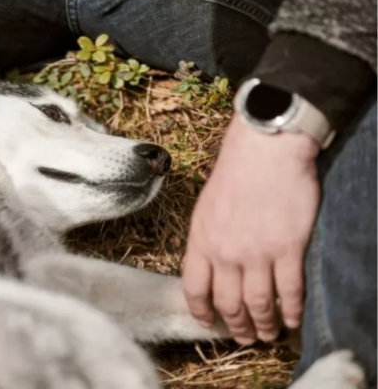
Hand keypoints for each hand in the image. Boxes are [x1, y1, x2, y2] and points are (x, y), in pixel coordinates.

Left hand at [182, 116, 319, 344]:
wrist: (264, 151)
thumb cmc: (234, 174)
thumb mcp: (205, 208)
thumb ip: (206, 239)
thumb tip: (209, 266)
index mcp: (200, 241)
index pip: (194, 289)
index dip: (201, 312)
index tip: (209, 322)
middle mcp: (225, 253)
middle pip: (228, 303)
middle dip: (236, 326)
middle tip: (244, 336)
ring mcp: (257, 253)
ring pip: (258, 304)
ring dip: (264, 325)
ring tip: (269, 335)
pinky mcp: (287, 249)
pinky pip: (289, 291)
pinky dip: (291, 311)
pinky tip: (293, 320)